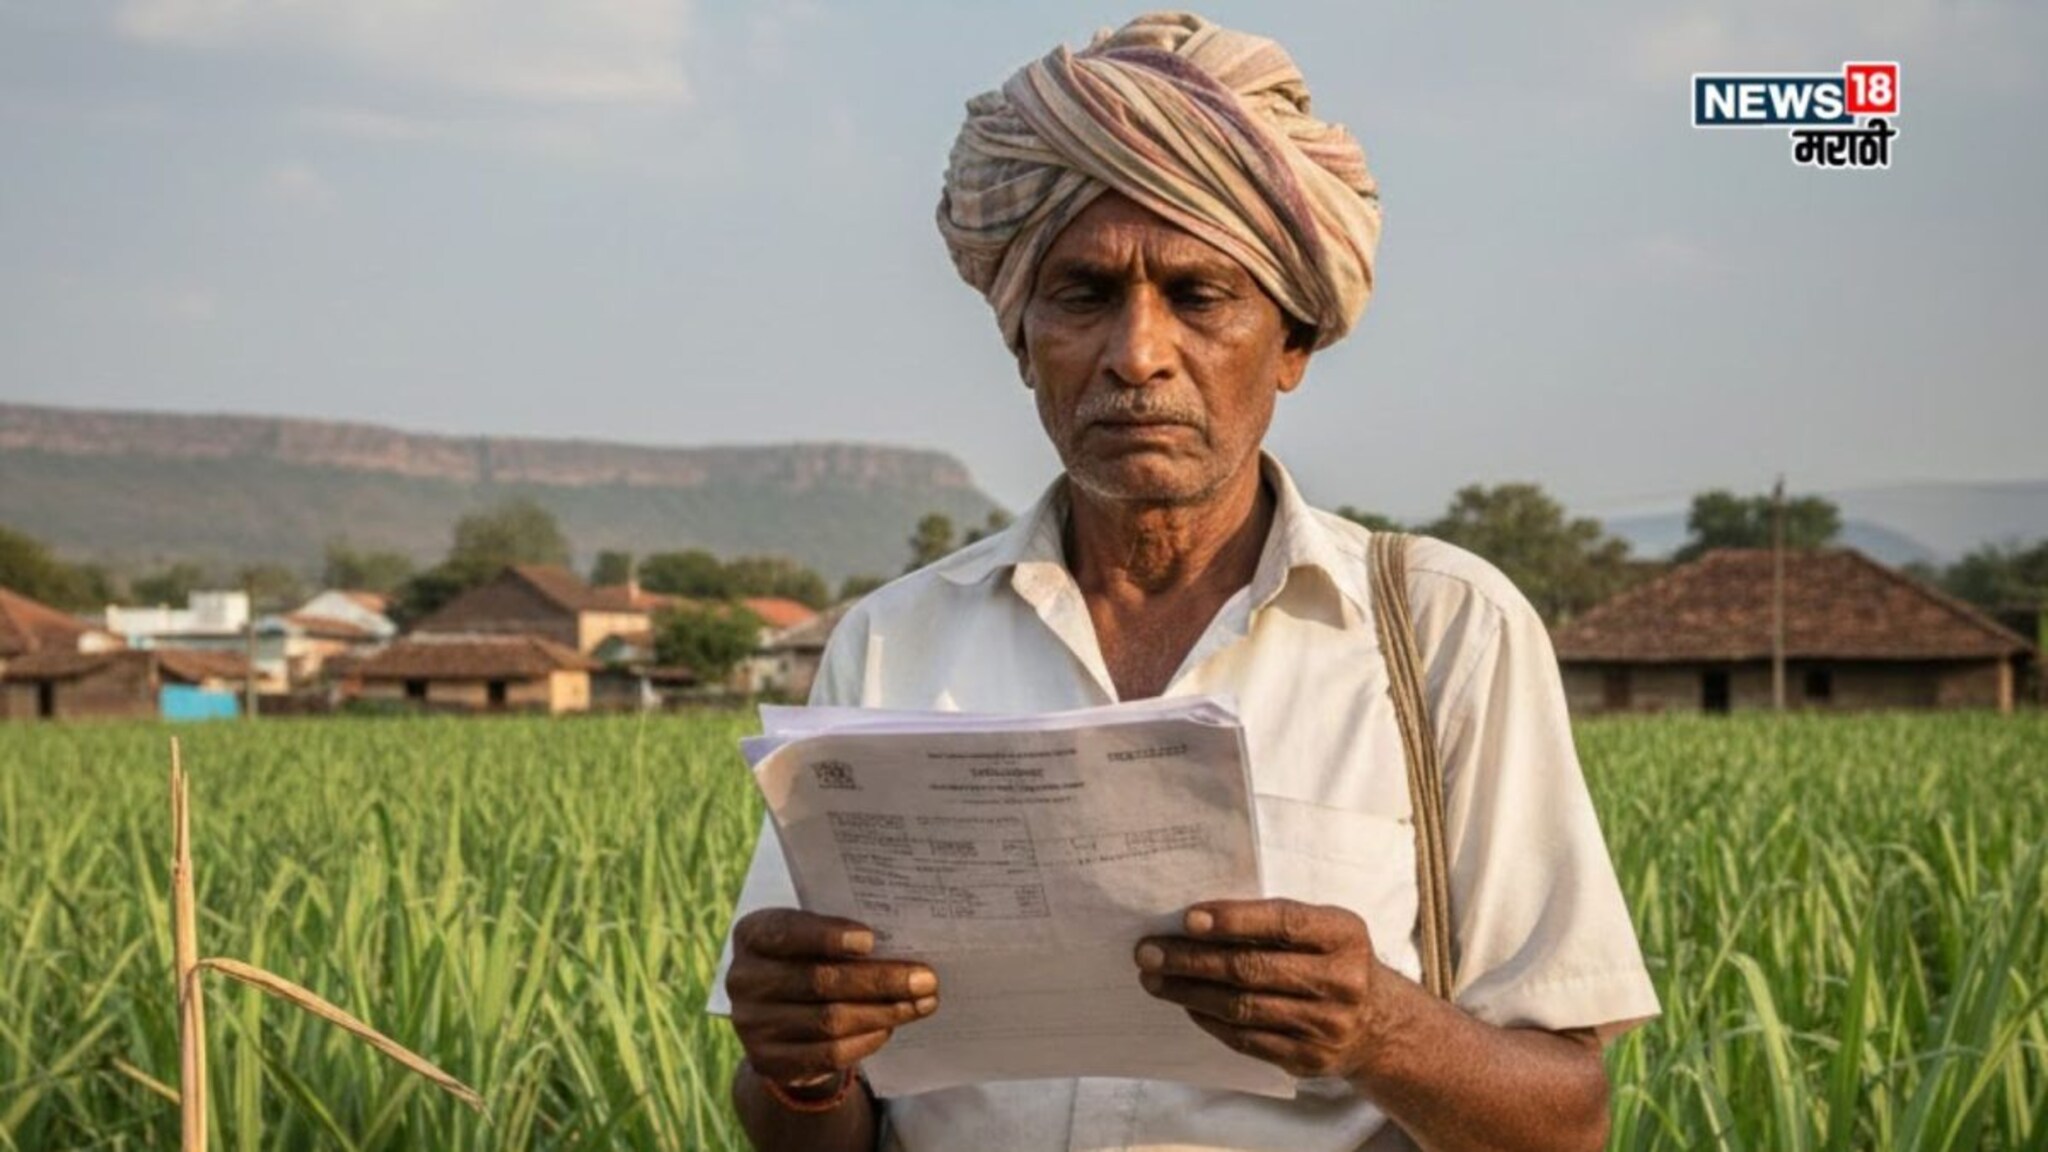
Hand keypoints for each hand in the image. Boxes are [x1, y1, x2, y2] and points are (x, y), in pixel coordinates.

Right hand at [725, 909, 938, 1087]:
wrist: (778, 1015)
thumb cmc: (807, 958)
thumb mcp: (811, 936)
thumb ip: (839, 935)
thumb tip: (902, 941)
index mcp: (752, 934)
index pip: (787, 932)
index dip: (828, 936)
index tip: (871, 939)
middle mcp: (743, 979)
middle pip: (818, 981)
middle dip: (879, 980)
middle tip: (925, 978)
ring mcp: (751, 1024)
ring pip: (828, 1021)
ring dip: (883, 1012)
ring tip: (921, 1003)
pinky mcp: (767, 1061)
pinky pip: (826, 1054)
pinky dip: (865, 1040)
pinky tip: (890, 1027)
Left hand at [1135, 898, 1383, 1080]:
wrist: (1378, 1024)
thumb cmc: (1333, 960)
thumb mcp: (1324, 929)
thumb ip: (1274, 921)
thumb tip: (1197, 921)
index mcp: (1343, 935)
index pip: (1282, 923)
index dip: (1233, 920)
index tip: (1187, 919)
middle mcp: (1340, 981)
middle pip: (1253, 969)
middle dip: (1192, 959)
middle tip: (1148, 951)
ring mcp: (1325, 1025)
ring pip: (1243, 1008)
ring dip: (1190, 992)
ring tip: (1154, 978)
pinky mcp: (1308, 1059)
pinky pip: (1247, 1039)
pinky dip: (1210, 1020)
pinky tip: (1186, 1004)